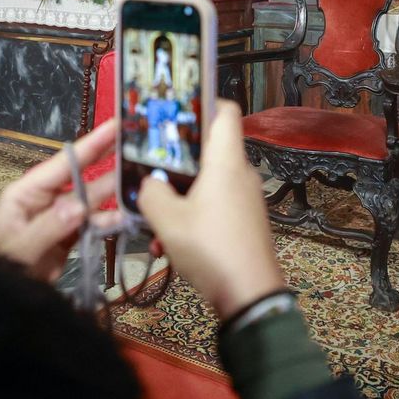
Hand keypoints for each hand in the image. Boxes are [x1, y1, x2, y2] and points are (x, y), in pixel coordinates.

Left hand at [0, 118, 122, 282]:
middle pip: (83, 176)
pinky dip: (108, 222)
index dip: (91, 145)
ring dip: (114, 193)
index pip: (64, 164)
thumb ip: (50, 227)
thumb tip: (80, 207)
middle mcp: (47, 199)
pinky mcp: (69, 237)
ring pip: (92, 201)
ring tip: (141, 182)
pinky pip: (93, 225)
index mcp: (28, 192)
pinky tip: (125, 218)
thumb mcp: (20, 247)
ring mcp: (60, 219)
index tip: (114, 127)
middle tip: (137, 142)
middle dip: (108, 159)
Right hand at [137, 100, 285, 319]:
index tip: (174, 109)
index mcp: (226, 162)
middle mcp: (240, 174)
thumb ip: (151, 192)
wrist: (250, 297)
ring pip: (205, 184)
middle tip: (148, 167)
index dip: (201, 101)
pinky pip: (213, 207)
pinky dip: (191, 218)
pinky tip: (168, 244)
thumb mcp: (167, 219)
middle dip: (175, 160)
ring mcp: (244, 199)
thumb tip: (150, 183)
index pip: (224, 111)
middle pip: (207, 150)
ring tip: (154, 220)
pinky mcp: (244, 223)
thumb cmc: (212, 249)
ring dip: (178, 197)